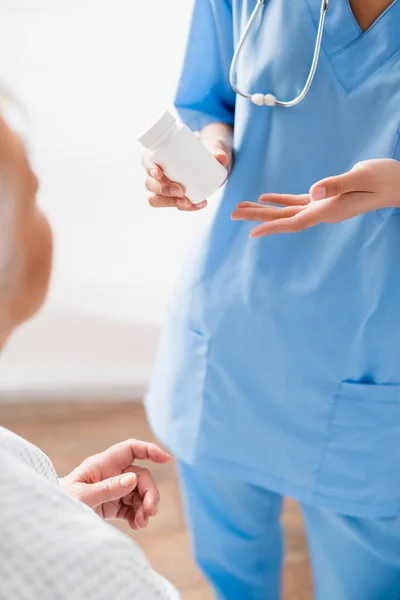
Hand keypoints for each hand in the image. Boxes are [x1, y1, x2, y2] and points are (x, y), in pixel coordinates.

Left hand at [60, 439, 170, 529]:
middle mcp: (111, 474)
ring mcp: (113, 489)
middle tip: (150, 511)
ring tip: (142, 522)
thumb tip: (133, 479)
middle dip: (149, 492)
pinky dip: (138, 516)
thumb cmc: (61, 501)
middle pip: (140, 476)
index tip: (166, 459)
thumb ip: (108, 488)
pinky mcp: (113, 505)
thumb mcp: (82, 496)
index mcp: (102, 464)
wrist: (49, 519)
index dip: (149, 450)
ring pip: (139, 492)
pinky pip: (132, 507)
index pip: (130, 449)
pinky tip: (138, 525)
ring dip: (145, 507)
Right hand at [142, 126, 232, 211]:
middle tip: (181, 190)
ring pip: (156, 199)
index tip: (160, 173)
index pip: (146, 161)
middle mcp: (156, 173)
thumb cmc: (204, 151)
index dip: (149, 167)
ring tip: (188, 202)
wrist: (211, 163)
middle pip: (150, 183)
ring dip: (170, 202)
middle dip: (163, 189)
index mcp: (159, 155)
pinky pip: (174, 205)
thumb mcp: (212, 148)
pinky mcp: (173, 198)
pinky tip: (198, 205)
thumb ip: (217, 150)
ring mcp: (163, 187)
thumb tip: (220, 157)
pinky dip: (185, 207)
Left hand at [231, 159, 399, 237]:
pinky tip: (265, 198)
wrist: (397, 183)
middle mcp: (321, 212)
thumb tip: (312, 193)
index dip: (272, 227)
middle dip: (258, 218)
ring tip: (241, 207)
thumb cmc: (383, 179)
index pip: (294, 223)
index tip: (251, 233)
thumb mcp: (361, 178)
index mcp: (328, 210)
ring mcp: (322, 207)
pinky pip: (296, 202)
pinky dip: (279, 201)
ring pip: (286, 211)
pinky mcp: (324, 198)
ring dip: (263, 210)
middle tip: (232, 214)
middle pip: (283, 219)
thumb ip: (337, 185)